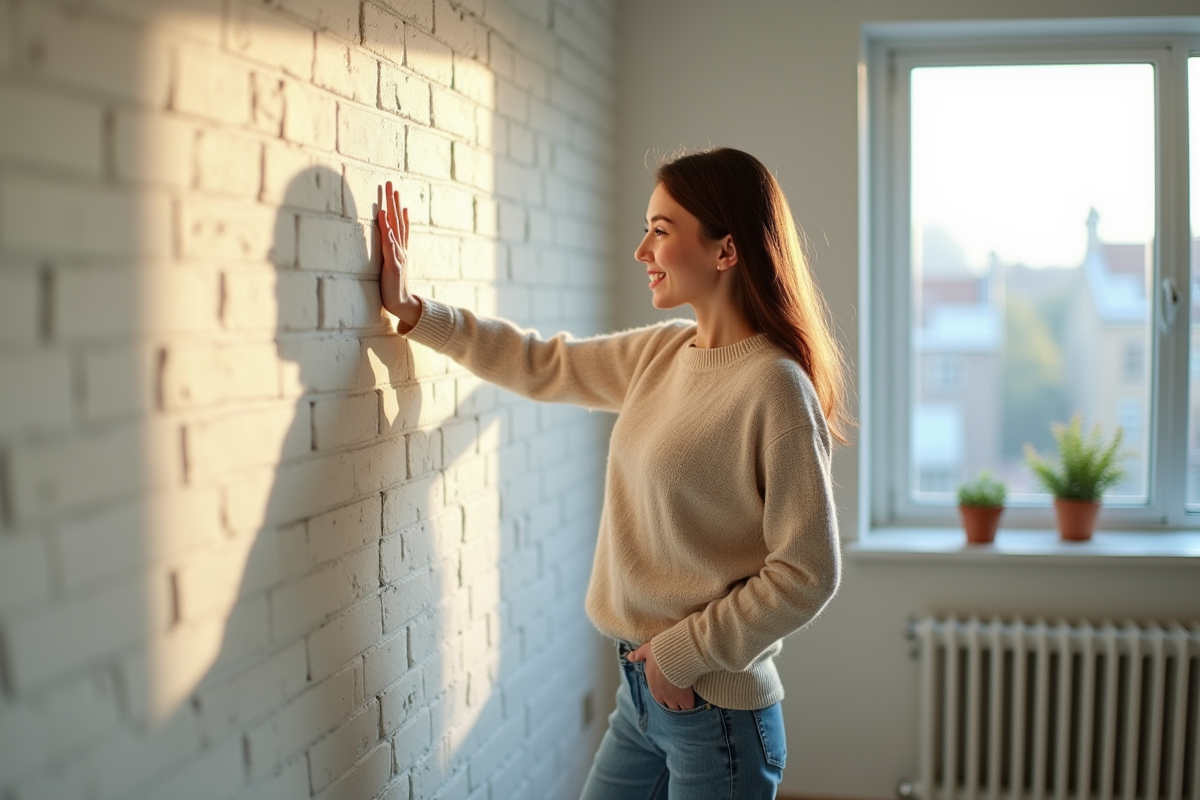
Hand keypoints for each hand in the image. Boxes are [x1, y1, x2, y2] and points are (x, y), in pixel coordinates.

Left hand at [377, 180, 421, 328]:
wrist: (401, 304)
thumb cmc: (394, 286)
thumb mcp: (396, 266)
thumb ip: (395, 251)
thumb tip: (392, 236)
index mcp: (402, 250)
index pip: (402, 225)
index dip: (399, 208)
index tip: (396, 191)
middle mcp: (402, 250)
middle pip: (399, 222)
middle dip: (395, 202)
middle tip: (391, 184)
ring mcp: (398, 256)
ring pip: (395, 229)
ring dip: (393, 211)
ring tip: (391, 195)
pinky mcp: (393, 265)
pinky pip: (390, 246)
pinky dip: (388, 232)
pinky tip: (385, 220)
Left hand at [627, 642, 694, 710]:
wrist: (676, 655)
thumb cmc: (660, 652)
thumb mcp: (646, 650)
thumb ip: (638, 655)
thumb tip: (629, 657)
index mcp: (653, 687)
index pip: (659, 698)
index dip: (665, 696)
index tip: (670, 690)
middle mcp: (662, 696)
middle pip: (668, 706)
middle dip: (673, 702)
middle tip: (680, 696)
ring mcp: (674, 699)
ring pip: (677, 709)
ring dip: (681, 705)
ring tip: (687, 699)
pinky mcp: (685, 699)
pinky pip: (688, 707)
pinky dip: (690, 705)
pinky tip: (693, 699)